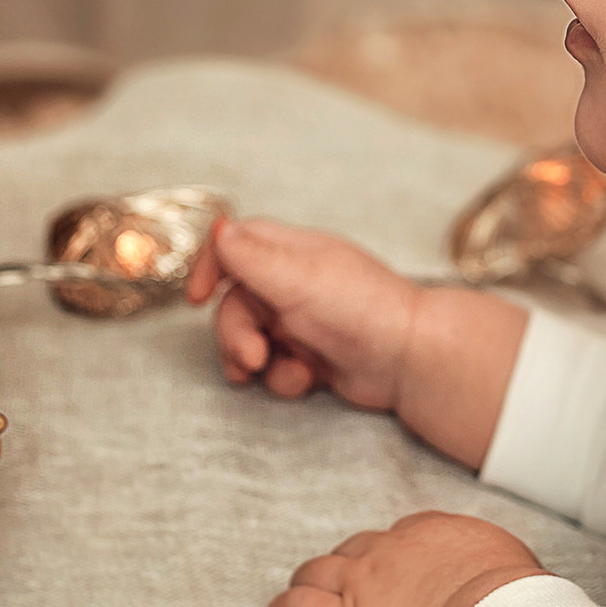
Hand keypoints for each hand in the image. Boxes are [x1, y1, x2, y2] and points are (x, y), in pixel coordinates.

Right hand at [185, 218, 422, 412]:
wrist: (410, 361)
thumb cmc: (362, 310)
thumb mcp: (299, 278)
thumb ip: (253, 257)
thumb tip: (218, 226)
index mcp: (293, 254)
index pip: (236, 246)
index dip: (210, 267)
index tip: (195, 298)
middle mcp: (295, 285)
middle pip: (236, 303)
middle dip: (235, 334)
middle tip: (251, 358)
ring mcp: (303, 322)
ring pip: (251, 340)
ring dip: (254, 361)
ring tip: (273, 371)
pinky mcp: (312, 358)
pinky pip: (275, 368)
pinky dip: (284, 377)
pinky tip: (307, 380)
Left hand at [265, 512, 543, 606]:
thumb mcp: (517, 571)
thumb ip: (495, 572)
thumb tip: (506, 591)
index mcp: (434, 533)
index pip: (397, 539)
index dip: (391, 569)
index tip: (403, 597)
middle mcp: (391, 549)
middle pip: (350, 551)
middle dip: (347, 578)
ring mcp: (361, 584)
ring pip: (311, 574)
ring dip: (313, 598)